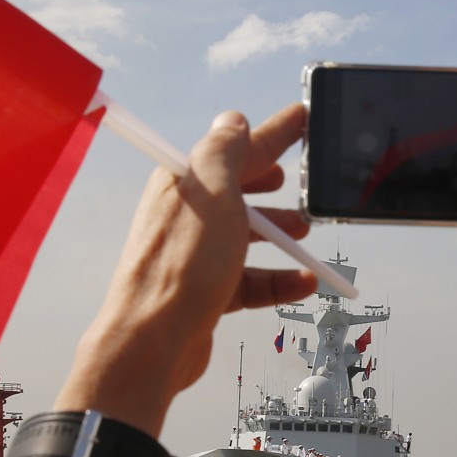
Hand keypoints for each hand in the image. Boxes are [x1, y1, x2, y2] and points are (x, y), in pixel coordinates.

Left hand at [59, 103, 318, 433]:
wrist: (152, 339)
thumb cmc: (181, 262)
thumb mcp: (213, 191)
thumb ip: (226, 150)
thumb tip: (233, 119)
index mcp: (184, 182)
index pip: (236, 147)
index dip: (273, 133)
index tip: (302, 117)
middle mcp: (186, 215)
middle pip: (237, 192)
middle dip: (269, 186)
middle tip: (296, 184)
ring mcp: (194, 255)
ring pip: (244, 237)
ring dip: (278, 234)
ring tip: (304, 234)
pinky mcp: (204, 291)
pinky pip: (248, 280)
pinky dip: (277, 279)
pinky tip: (303, 282)